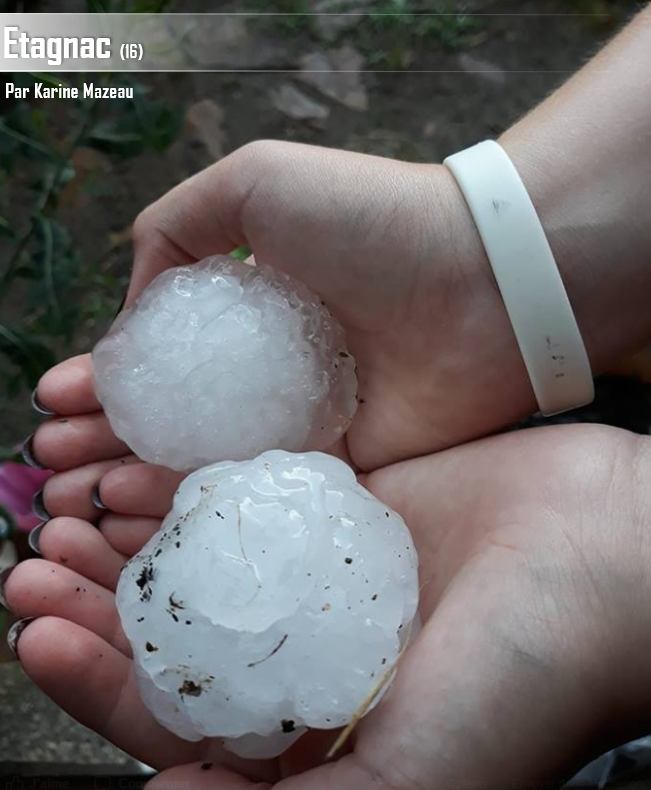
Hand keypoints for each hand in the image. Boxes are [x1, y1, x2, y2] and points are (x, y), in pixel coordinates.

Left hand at [7, 423, 650, 787]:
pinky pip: (256, 488)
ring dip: (135, 531)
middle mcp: (315, 648)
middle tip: (31, 556)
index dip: (103, 679)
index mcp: (320, 728)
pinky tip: (146, 457)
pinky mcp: (352, 502)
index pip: (183, 714)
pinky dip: (199, 475)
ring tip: (67, 497)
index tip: (38, 630)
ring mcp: (330, 569)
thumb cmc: (536, 675)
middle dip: (98, 599)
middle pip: (182, 627)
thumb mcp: (422, 771)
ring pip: (209, 552)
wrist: (617, 554)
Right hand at [28, 141, 540, 501]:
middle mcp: (269, 369)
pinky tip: (147, 526)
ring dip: (137, 485)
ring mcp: (303, 423)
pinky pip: (261, 498)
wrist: (483, 280)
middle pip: (174, 418)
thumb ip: (177, 229)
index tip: (57, 406)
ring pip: (206, 466)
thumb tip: (134, 313)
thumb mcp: (255, 183)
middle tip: (53, 470)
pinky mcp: (341, 470)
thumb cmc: (371, 220)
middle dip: (105, 442)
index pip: (159, 353)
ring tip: (76, 504)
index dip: (104, 379)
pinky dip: (204, 511)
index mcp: (247, 307)